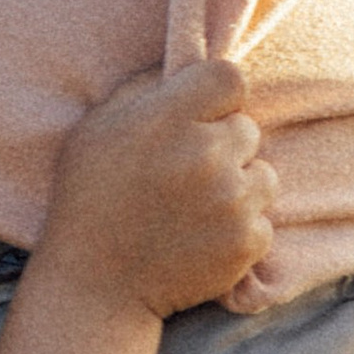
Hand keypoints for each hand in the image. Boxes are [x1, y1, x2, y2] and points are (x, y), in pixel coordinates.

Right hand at [42, 57, 277, 315]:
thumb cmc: (88, 202)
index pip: (231, 78)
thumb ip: (145, 88)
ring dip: (238, 190)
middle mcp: (205, 154)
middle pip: (248, 129)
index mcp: (168, 118)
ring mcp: (231, 201)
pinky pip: (264, 221)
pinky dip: (240, 232)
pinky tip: (202, 240)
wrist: (95, 288)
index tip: (200, 121)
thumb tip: (185, 64)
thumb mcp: (98, 128)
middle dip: (225, 148)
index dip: (218, 99)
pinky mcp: (246, 242)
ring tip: (196, 212)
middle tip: (188, 177)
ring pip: (264, 176)